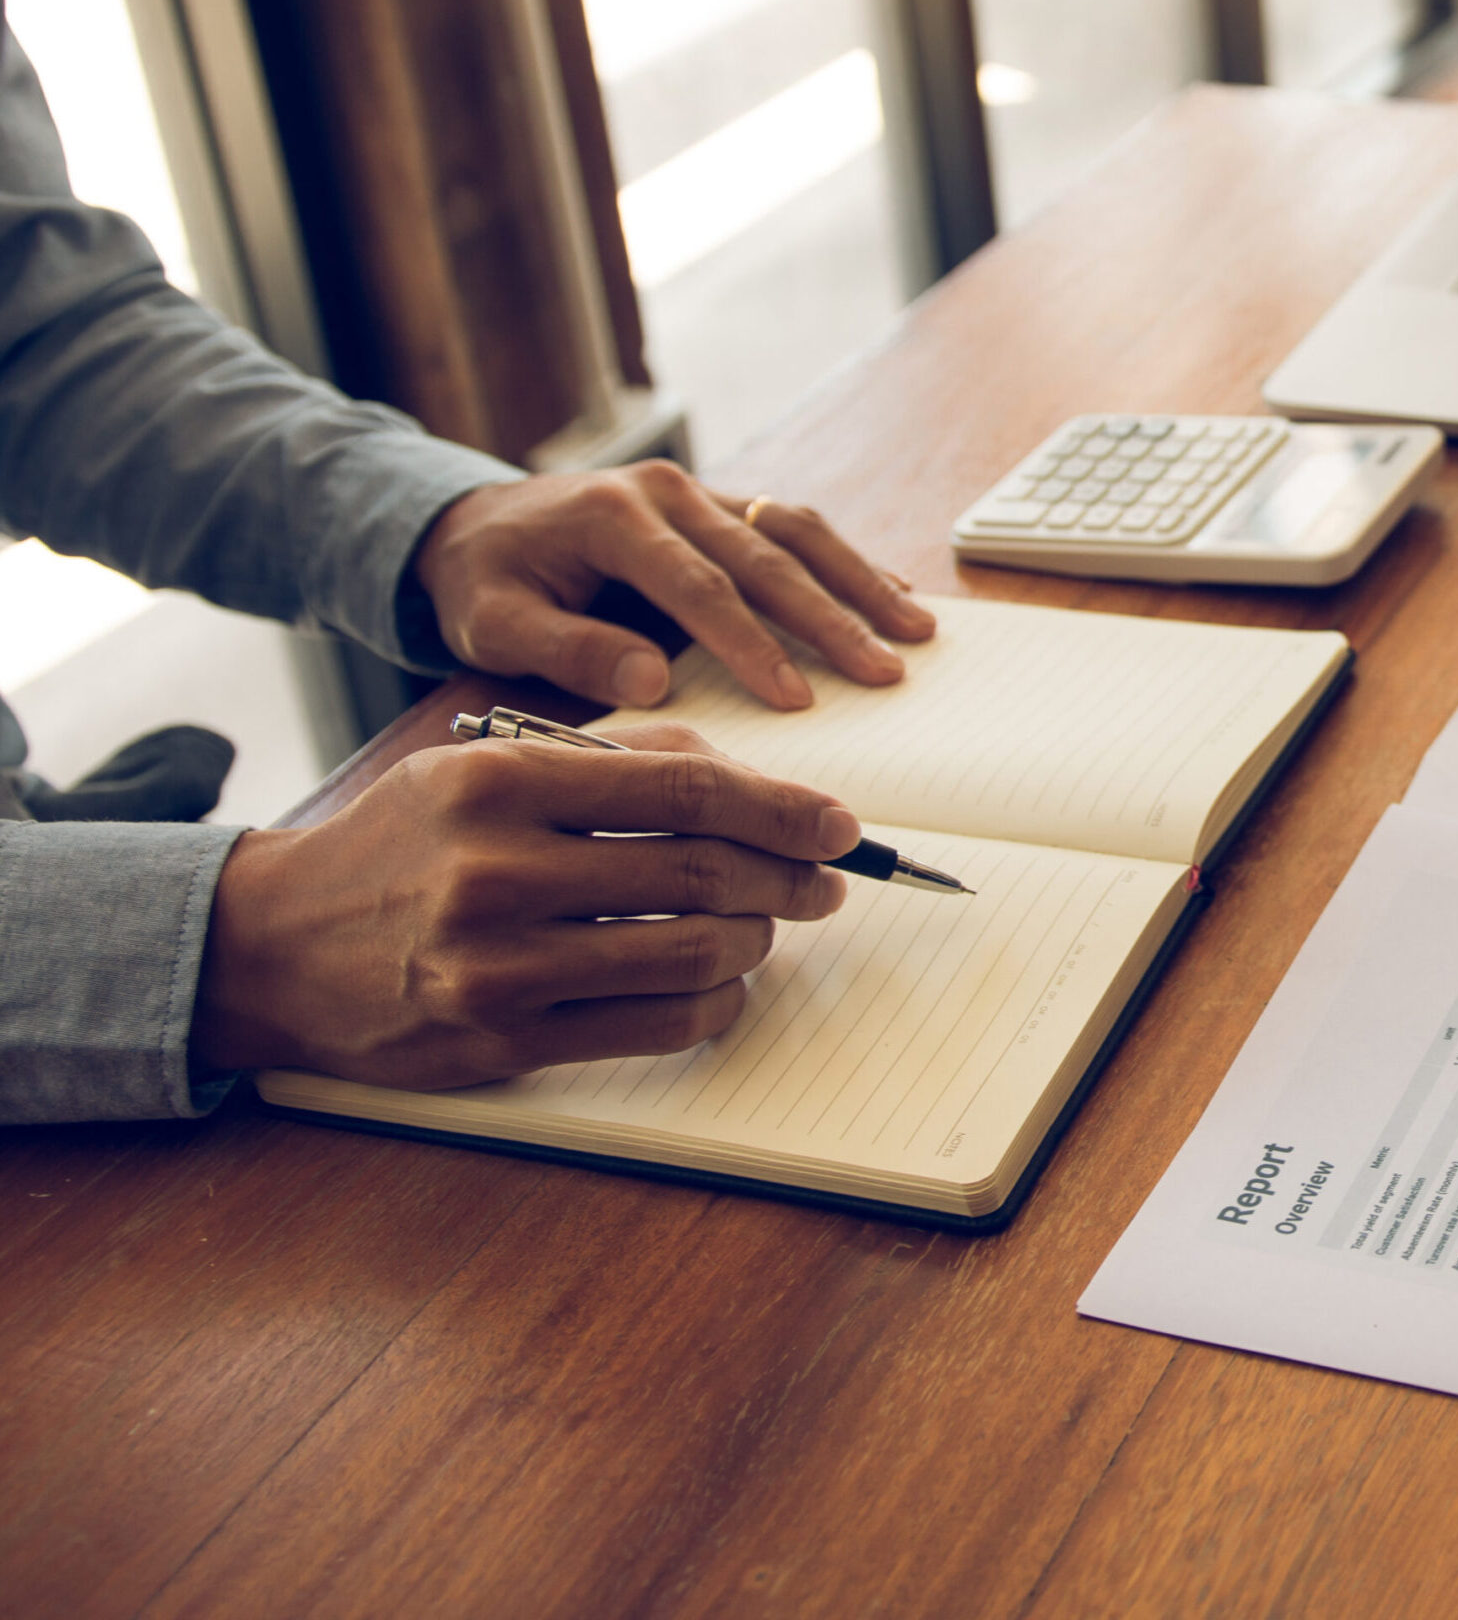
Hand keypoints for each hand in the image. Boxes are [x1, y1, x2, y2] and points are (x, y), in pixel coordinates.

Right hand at [193, 724, 856, 1085]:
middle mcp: (495, 872)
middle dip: (789, 876)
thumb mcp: (485, 765)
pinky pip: (654, 1028)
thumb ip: (614, 759)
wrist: (272, 947)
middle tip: (826, 881)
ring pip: (691, 954)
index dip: (781, 807)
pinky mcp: (500, 1043)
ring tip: (762, 924)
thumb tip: (751, 780)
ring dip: (754, 940)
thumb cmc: (405, 844)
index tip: (841, 823)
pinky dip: (713, 1004)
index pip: (683, 788)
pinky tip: (719, 984)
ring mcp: (496, 967)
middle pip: (700, 872)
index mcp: (499, 783)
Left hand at [415, 462, 934, 711]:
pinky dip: (848, 562)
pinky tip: (892, 594)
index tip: (796, 698)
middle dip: (833, 619)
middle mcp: (668, 492)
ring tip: (914, 630)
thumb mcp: (494, 624)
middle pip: (767, 556)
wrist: (475, 522)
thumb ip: (568, 649)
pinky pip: (796, 526)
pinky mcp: (721, 504)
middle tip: (885, 671)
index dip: (750, 644)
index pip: (698, 586)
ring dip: (860, 582)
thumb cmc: (487, 581)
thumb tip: (654, 682)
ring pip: (798, 530)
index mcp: (614, 516)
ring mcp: (701, 491)